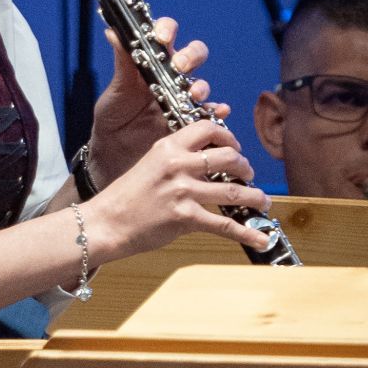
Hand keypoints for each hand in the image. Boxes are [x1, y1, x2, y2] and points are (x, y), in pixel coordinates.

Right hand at [84, 117, 273, 260]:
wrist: (106, 222)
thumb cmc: (126, 196)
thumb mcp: (149, 164)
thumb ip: (177, 161)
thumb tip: (207, 165)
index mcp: (168, 147)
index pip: (208, 129)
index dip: (228, 137)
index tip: (235, 148)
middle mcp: (178, 165)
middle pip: (229, 157)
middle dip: (246, 167)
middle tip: (248, 175)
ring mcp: (182, 191)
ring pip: (234, 191)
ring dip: (254, 197)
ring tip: (261, 201)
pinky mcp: (184, 217)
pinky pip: (224, 225)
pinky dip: (247, 232)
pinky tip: (261, 237)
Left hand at [86, 18, 223, 186]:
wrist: (115, 153)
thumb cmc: (113, 116)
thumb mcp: (116, 89)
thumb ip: (121, 63)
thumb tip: (113, 33)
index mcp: (152, 61)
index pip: (166, 35)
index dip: (168, 29)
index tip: (162, 36)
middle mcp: (171, 76)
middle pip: (193, 55)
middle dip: (191, 56)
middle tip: (180, 66)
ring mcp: (182, 98)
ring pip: (201, 85)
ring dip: (202, 87)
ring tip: (194, 95)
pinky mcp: (189, 121)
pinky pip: (209, 114)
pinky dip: (217, 111)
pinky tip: (219, 111)